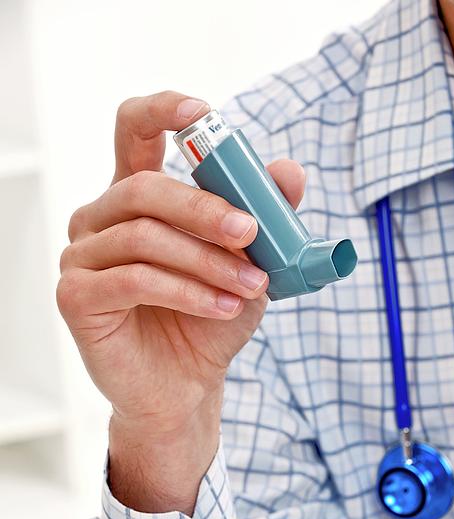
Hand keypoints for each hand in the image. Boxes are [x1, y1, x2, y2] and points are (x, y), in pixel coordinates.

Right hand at [57, 91, 304, 512]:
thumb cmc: (209, 319)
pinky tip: (221, 306)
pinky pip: (133, 279)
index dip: (163, 111)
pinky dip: (186, 291)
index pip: (134, 131)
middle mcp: (100, 219)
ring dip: (206, 260)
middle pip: (145, 187)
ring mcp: (82, 257)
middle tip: (251, 232)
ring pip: (144, 236)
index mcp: (137, 199)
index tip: (203, 113)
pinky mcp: (77, 297)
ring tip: (249, 285)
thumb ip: (264, 217)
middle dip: (206, 208)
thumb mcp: (248, 264)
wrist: (188, 387)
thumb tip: (290, 171)